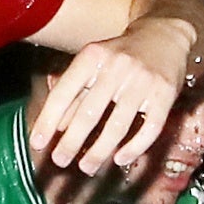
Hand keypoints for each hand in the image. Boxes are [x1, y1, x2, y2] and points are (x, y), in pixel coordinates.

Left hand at [25, 33, 180, 181]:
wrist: (165, 36)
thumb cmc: (121, 55)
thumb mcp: (93, 65)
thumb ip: (75, 93)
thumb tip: (57, 128)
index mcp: (93, 56)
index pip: (64, 93)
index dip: (48, 120)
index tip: (37, 143)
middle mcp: (118, 67)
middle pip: (90, 114)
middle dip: (72, 142)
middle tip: (60, 160)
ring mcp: (144, 81)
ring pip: (118, 126)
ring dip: (99, 151)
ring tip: (86, 167)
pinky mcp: (166, 94)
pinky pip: (149, 128)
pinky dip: (134, 147)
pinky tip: (120, 158)